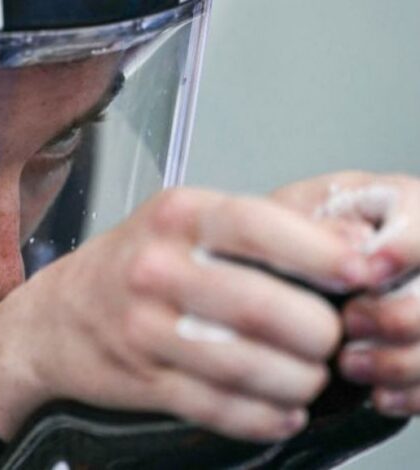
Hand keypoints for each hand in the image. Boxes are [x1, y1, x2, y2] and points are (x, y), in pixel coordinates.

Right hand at [0, 187, 372, 442]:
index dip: (322, 253)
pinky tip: (281, 411)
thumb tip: (349, 249)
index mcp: (176, 216)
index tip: (361, 274)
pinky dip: (262, 417)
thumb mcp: (182, 222)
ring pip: (245, 364)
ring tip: (310, 378)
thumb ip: (256, 229)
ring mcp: (144, 327)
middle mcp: (156, 267)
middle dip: (319, 333)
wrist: (56, 317)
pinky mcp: (143, 379)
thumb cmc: (128, 264)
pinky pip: (217, 407)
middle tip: (335, 339)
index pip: (261, 226)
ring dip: (297, 380)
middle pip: (261, 306)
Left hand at [273, 171, 419, 416]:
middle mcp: (418, 249)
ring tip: (350, 364)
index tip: (371, 271)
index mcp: (393, 201)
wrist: (277, 282)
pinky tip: (379, 394)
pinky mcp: (419, 343)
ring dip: (401, 360)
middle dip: (399, 314)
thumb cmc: (281, 244)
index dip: (406, 247)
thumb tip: (357, 243)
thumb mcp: (283, 220)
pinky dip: (412, 392)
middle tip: (350, 323)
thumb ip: (316, 227)